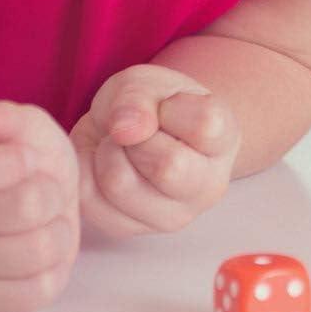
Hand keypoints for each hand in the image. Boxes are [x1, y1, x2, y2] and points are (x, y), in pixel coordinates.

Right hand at [0, 94, 79, 311]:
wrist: (21, 190)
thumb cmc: (19, 152)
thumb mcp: (20, 123)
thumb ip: (1, 117)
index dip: (12, 162)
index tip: (25, 157)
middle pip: (25, 207)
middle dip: (51, 190)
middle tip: (40, 187)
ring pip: (41, 249)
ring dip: (59, 228)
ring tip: (44, 217)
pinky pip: (41, 291)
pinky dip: (57, 266)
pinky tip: (42, 245)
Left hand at [70, 65, 239, 237]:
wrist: (133, 134)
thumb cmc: (151, 106)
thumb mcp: (146, 82)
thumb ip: (138, 97)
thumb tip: (126, 130)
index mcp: (225, 140)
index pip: (206, 126)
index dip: (172, 108)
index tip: (166, 106)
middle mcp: (208, 186)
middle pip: (167, 166)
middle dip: (136, 136)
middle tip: (136, 129)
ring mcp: (172, 216)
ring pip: (120, 184)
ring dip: (106, 152)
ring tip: (118, 144)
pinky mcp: (129, 229)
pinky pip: (89, 199)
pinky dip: (84, 169)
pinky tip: (103, 162)